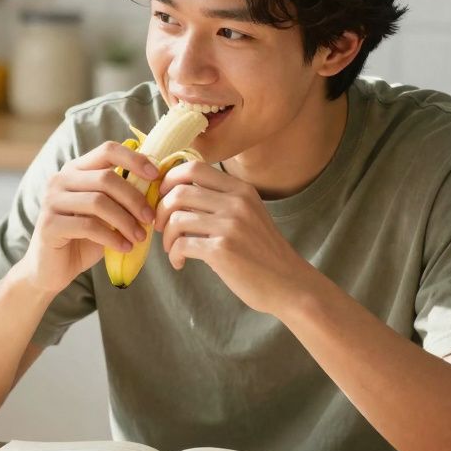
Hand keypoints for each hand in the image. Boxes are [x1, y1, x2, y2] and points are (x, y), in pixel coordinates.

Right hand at [20, 141, 159, 293]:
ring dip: (125, 221)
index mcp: (76, 169)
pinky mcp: (49, 224)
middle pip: (106, 178)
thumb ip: (122, 197)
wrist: (52, 269)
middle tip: (150, 219)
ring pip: (98, 202)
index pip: (107, 150)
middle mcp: (60, 179)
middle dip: (134, 199)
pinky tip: (125, 247)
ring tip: (140, 238)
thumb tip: (157, 184)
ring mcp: (51, 201)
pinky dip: (112, 237)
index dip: (135, 160)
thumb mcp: (107, 213)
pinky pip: (88, 226)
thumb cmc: (84, 239)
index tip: (156, 175)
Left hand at [153, 162, 303, 313]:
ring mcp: (230, 225)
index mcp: (241, 190)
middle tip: (161, 226)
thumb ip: (220, 202)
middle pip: (179, 191)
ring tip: (173, 249)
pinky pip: (181, 245)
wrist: (290, 284)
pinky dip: (174, 255)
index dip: (170, 179)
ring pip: (175, 218)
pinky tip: (181, 263)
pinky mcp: (222, 250)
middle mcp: (236, 202)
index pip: (194, 167)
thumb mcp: (249, 215)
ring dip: (167, 236)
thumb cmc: (263, 253)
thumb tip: (177, 195)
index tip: (163, 197)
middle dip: (160, 210)